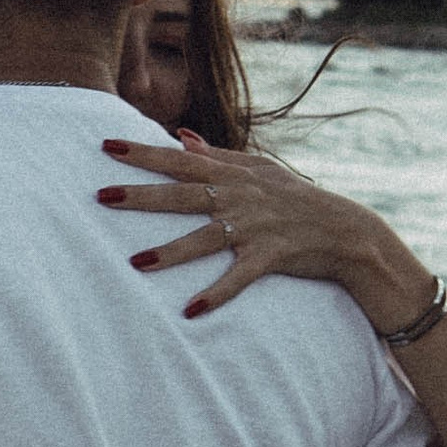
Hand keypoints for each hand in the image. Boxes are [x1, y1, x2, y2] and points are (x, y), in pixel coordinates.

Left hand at [96, 132, 433, 330]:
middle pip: (183, 194)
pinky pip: (239, 278)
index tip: (106, 145)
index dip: (143, 152)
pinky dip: (217, 294)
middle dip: (142, 195)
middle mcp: (239, 197)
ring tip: (134, 264)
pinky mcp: (271, 257)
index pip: (180, 158)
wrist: (345, 230)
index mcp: (233, 175)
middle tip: (101, 196)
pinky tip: (191, 310)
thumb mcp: (259, 170)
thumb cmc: (295, 198)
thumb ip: (217, 155)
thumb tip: (179, 136)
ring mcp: (255, 227)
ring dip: (170, 252)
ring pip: (205, 238)